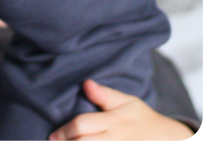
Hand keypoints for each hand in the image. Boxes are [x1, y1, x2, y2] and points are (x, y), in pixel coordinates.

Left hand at [49, 80, 194, 140]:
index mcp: (114, 121)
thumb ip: (105, 95)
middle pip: (84, 143)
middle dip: (67, 144)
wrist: (169, 138)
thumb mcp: (127, 102)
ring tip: (65, 145)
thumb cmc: (141, 118)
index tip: (52, 136)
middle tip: (54, 143)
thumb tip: (86, 83)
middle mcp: (116, 138)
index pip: (82, 125)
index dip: (65, 131)